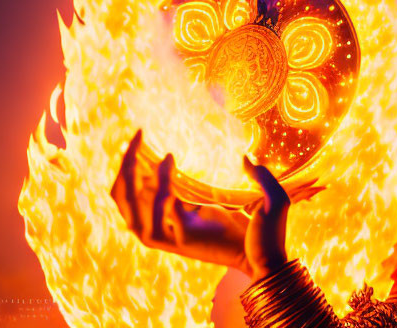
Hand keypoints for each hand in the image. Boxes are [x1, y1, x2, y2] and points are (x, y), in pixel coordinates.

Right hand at [110, 128, 302, 280]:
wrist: (272, 258)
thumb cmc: (265, 233)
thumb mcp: (260, 197)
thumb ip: (256, 174)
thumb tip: (246, 156)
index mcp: (180, 214)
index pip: (140, 191)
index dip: (133, 167)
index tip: (139, 137)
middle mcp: (172, 225)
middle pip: (127, 202)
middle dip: (124, 171)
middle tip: (133, 140)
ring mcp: (178, 234)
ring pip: (138, 215)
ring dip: (140, 185)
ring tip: (156, 157)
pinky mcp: (189, 238)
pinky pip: (167, 219)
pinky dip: (163, 200)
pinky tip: (170, 176)